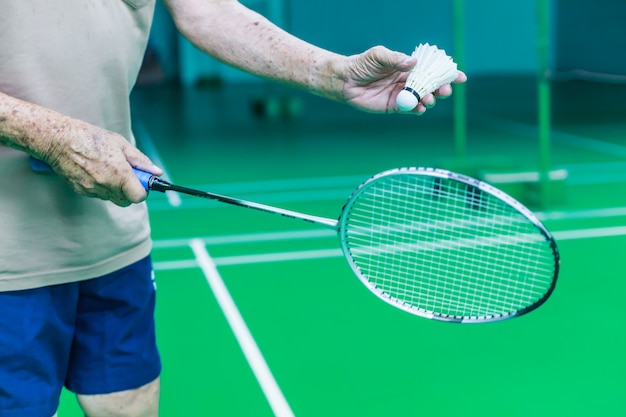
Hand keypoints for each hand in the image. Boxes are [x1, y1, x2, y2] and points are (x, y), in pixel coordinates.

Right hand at [42, 121, 161, 206]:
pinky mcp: (81, 191)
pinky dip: (101, 187)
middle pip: (126, 201)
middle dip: (129, 191)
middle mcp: (107, 185)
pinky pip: (97, 194)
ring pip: (111, 198)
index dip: (142, 191)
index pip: (139, 197)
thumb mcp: (120, 144)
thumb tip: (156, 172)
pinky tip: (95, 172)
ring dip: (114, 189)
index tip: (141, 182)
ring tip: (107, 169)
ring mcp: (93, 190)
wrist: (58, 140)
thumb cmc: (90, 138)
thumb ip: (140, 161)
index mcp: (120, 173)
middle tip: (126, 176)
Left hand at [341, 46, 466, 114]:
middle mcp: (408, 81)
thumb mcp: (378, 55)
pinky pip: (409, 109)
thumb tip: (413, 62)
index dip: (446, 73)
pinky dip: (417, 109)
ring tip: (428, 100)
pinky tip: (420, 108)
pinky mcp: (394, 106)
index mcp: (408, 67)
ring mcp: (402, 94)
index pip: (431, 70)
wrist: (345, 81)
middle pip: (430, 86)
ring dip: (429, 100)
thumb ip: (395, 59)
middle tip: (445, 90)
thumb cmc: (362, 64)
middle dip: (441, 89)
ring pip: (422, 99)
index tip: (459, 76)